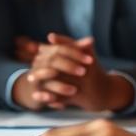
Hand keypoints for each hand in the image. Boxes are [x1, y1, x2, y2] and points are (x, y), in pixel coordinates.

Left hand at [18, 34, 133, 111]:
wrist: (106, 92)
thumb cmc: (92, 70)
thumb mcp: (86, 55)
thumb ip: (69, 45)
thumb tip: (50, 36)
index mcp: (88, 60)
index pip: (70, 51)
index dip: (54, 50)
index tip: (39, 48)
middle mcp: (87, 72)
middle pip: (64, 67)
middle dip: (47, 66)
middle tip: (32, 63)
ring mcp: (84, 86)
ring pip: (62, 83)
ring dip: (45, 82)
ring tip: (30, 79)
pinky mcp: (80, 99)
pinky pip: (62, 98)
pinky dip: (49, 98)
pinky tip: (37, 95)